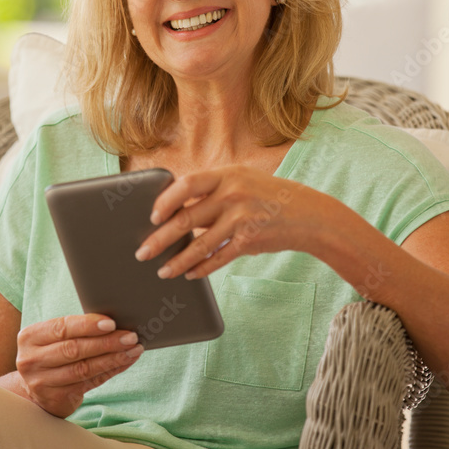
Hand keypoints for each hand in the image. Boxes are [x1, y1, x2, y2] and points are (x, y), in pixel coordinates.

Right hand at [15, 313, 143, 417]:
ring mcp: (42, 383)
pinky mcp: (56, 399)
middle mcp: (31, 361)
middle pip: (74, 349)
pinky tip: (126, 362)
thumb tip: (115, 323)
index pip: (62, 328)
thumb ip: (77, 331)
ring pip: (84, 369)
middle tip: (130, 337)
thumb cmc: (52, 355)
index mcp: (30, 337)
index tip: (111, 323)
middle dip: (106, 342)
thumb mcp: (53, 339)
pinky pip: (90, 383)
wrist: (34, 391)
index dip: (88, 325)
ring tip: (133, 349)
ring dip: (113, 358)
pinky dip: (111, 370)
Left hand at [135, 166, 312, 279]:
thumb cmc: (267, 195)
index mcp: (226, 175)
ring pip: (199, 244)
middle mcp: (232, 194)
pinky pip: (218, 258)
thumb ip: (213, 189)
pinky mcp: (250, 240)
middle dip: (160, 238)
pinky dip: (202, 268)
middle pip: (186, 218)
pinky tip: (190, 274)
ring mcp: (241, 217)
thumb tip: (176, 208)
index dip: (166, 200)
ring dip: (177, 261)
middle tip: (142, 252)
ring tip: (162, 271)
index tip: (152, 216)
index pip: (187, 184)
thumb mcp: (242, 179)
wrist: (307, 213)